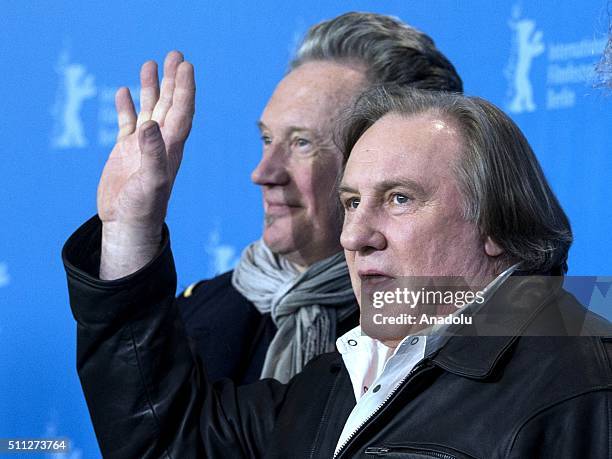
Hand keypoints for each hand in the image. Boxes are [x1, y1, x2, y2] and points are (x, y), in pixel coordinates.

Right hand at [98, 51, 194, 278]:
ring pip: (150, 110)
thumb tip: (151, 125)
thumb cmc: (143, 208)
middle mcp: (160, 143)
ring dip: (151, 89)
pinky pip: (127, 123)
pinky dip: (127, 108)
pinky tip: (124, 92)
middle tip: (175, 54)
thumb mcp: (151, 182)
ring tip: (150, 64)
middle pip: (169, 105)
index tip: (186, 66)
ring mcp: (142, 146)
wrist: (127, 225)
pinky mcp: (125, 152)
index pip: (182, 112)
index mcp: (171, 147)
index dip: (185, 89)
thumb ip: (152, 154)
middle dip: (173, 80)